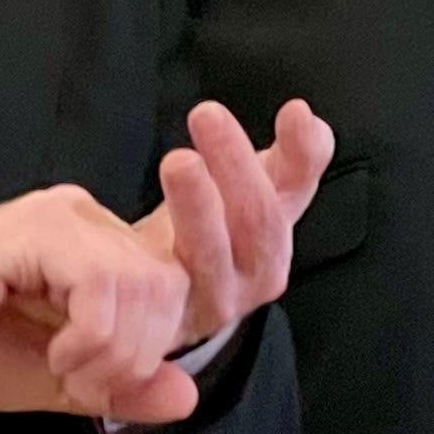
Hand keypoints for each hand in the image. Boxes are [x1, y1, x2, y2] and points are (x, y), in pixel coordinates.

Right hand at [0, 188, 195, 422]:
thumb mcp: (57, 381)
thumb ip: (121, 385)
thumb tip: (185, 396)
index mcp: (97, 248)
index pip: (172, 289)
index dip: (152, 350)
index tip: (100, 386)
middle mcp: (87, 222)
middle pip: (170, 286)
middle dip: (138, 354)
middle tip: (84, 383)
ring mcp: (64, 219)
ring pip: (145, 283)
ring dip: (114, 350)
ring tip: (65, 370)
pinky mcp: (38, 230)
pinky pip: (102, 282)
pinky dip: (90, 335)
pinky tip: (53, 354)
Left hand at [135, 100, 333, 345]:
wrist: (168, 304)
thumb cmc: (208, 234)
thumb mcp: (245, 190)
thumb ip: (283, 158)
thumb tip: (305, 118)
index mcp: (278, 226)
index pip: (299, 185)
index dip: (303, 151)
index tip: (295, 113)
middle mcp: (259, 268)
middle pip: (259, 219)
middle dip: (235, 164)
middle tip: (208, 114)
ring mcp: (220, 298)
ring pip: (212, 251)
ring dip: (198, 204)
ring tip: (180, 162)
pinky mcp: (176, 320)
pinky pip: (165, 287)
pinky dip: (147, 256)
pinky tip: (128, 230)